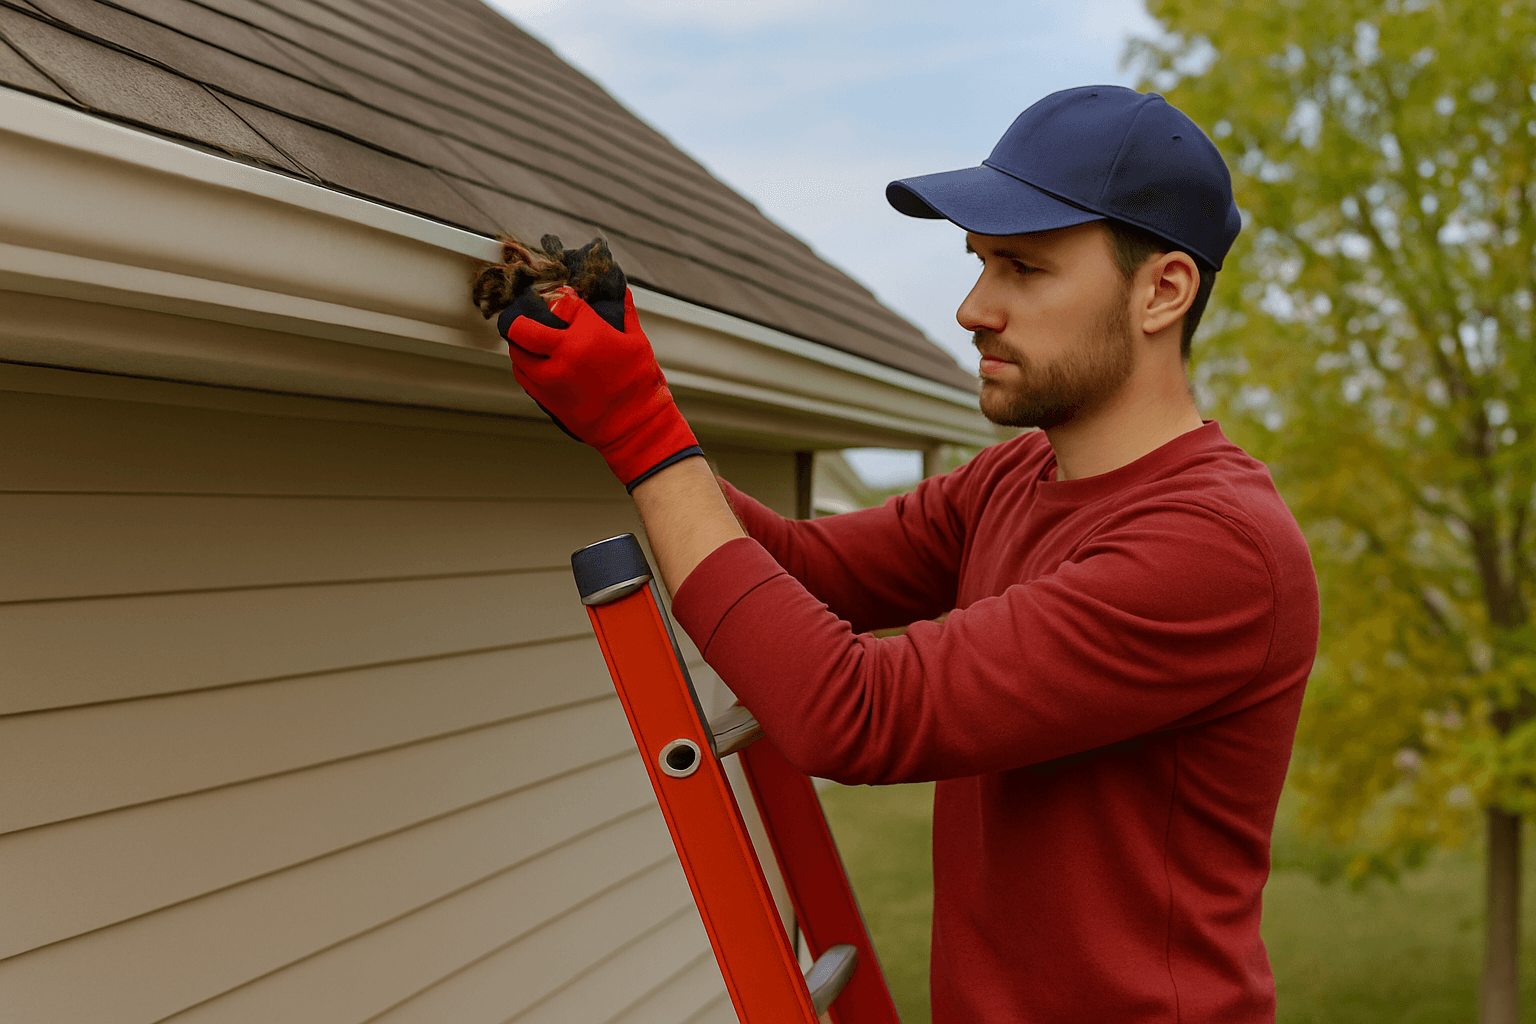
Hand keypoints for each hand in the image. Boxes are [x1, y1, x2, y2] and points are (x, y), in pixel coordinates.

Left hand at [500, 282, 700, 490]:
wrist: (633, 425)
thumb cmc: (638, 383)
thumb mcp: (637, 341)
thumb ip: (625, 312)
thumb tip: (621, 290)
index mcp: (588, 335)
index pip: (560, 302)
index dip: (559, 297)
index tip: (562, 298)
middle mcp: (563, 354)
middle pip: (522, 327)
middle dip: (520, 318)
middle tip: (524, 316)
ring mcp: (550, 377)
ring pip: (516, 352)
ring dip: (520, 343)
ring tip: (528, 340)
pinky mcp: (545, 397)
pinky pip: (522, 374)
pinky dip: (524, 365)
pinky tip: (534, 361)